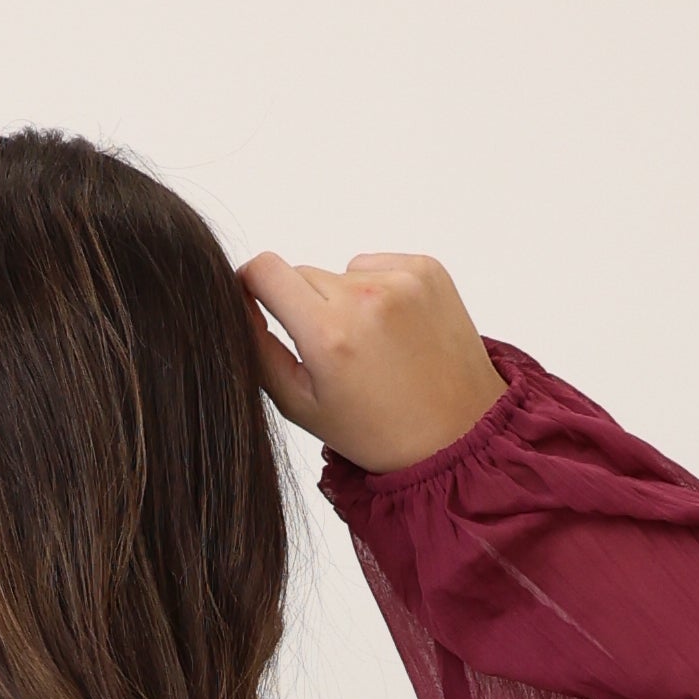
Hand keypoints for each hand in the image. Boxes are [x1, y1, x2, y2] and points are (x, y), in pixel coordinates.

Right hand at [239, 250, 506, 471]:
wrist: (459, 433)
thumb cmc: (379, 431)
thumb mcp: (303, 406)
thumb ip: (260, 352)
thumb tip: (239, 303)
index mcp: (327, 334)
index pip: (264, 270)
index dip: (252, 285)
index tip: (257, 303)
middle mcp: (363, 297)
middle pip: (302, 273)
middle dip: (304, 306)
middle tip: (331, 353)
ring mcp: (400, 279)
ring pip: (340, 270)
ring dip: (343, 300)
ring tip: (370, 347)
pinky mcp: (426, 269)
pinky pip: (376, 265)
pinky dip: (376, 291)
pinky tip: (393, 333)